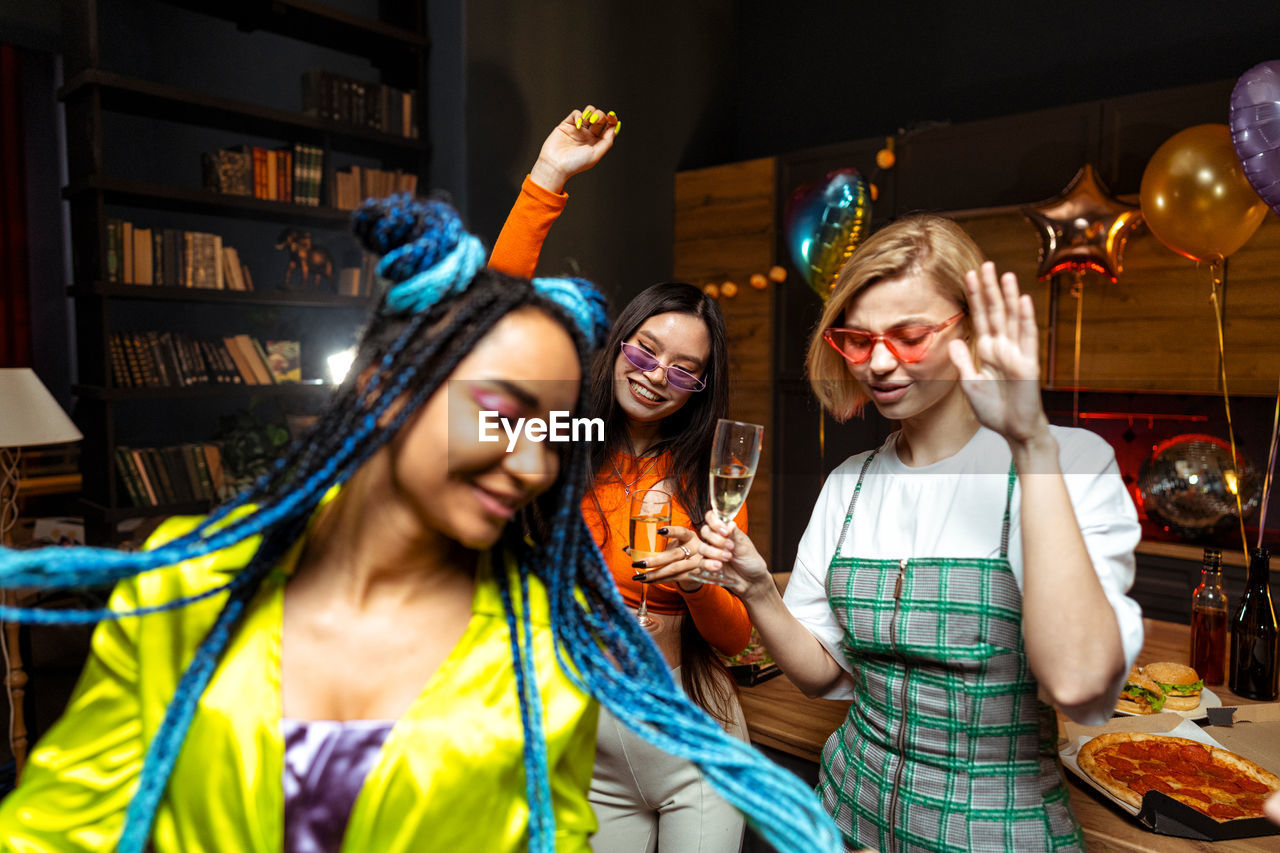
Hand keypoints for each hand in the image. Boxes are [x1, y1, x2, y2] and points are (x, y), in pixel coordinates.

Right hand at [528, 104, 619, 192]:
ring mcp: (578, 129)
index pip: (608, 127)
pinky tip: (578, 124)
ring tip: (588, 120)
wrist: (556, 164)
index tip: (612, 117)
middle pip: (600, 118)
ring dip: (591, 112)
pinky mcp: (567, 124)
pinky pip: (576, 113)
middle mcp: (588, 135)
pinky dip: (579, 116)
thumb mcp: (596, 154)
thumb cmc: (575, 163)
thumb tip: (615, 127)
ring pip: (589, 112)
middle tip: (595, 121)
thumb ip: (607, 141)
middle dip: (600, 116)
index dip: (612, 119)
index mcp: (597, 143)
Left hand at [629, 525, 704, 590]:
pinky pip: (674, 578)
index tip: (659, 531)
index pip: (682, 532)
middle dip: (656, 560)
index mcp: (689, 536)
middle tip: (639, 563)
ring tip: (640, 576)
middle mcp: (695, 548)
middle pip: (675, 554)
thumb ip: (652, 544)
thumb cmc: (680, 549)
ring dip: (655, 574)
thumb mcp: (672, 544)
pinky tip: (648, 581)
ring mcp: (696, 562)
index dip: (672, 531)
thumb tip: (627, 549)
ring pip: (674, 569)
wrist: (702, 564)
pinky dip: (659, 580)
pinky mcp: (694, 575)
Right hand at [694, 511, 770, 599]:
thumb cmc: (750, 560)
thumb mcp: (745, 545)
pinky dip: (709, 564)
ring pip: (702, 547)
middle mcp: (716, 539)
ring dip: (714, 552)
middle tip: (730, 546)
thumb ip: (735, 534)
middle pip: (705, 531)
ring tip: (728, 557)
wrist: (752, 580)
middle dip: (717, 539)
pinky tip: (719, 566)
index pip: (711, 517)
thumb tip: (729, 523)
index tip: (725, 532)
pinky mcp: (708, 565)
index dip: (715, 522)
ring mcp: (711, 552)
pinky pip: (701, 562)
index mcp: (725, 530)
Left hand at [948, 261, 1050, 446]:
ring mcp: (1017, 353)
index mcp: (987, 351)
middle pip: (995, 312)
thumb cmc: (993, 409)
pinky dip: (1025, 319)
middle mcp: (1003, 347)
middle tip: (984, 264)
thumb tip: (952, 341)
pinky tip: (1022, 300)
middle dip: (989, 289)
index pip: (981, 318)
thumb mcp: (970, 384)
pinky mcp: (1028, 363)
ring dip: (1009, 297)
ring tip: (1005, 274)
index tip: (968, 275)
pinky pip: (1027, 337)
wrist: (1013, 429)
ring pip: (1012, 319)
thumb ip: (962, 362)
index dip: (975, 297)